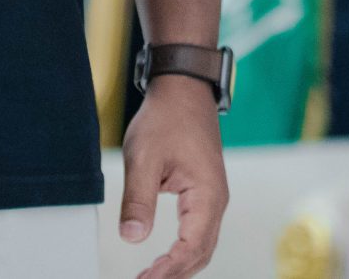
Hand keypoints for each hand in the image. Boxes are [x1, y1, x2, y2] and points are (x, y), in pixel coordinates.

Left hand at [118, 74, 228, 277]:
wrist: (183, 89)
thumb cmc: (166, 118)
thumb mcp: (143, 158)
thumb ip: (138, 199)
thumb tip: (131, 238)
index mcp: (207, 195)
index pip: (191, 247)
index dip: (167, 270)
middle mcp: (216, 201)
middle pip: (200, 253)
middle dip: (174, 274)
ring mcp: (213, 198)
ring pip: (202, 246)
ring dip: (179, 266)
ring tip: (150, 277)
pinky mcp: (205, 194)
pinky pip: (199, 232)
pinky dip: (183, 251)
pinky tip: (163, 259)